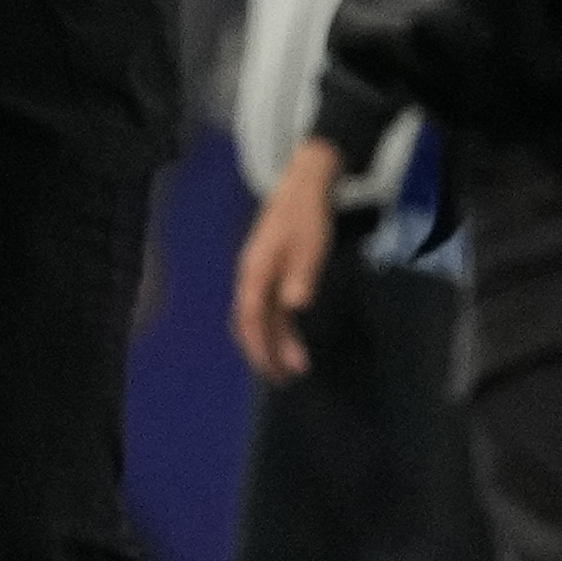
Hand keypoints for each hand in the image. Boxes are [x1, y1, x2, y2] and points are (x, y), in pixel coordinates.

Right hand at [235, 138, 341, 385]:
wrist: (307, 182)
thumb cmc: (309, 213)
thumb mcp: (310, 244)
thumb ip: (302, 275)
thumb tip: (294, 305)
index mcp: (255, 270)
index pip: (252, 319)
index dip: (262, 348)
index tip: (278, 371)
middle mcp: (251, 275)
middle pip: (250, 323)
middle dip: (265, 353)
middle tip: (286, 378)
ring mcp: (259, 272)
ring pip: (258, 316)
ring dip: (273, 342)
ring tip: (294, 365)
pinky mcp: (270, 269)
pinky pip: (267, 306)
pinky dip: (277, 326)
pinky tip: (290, 336)